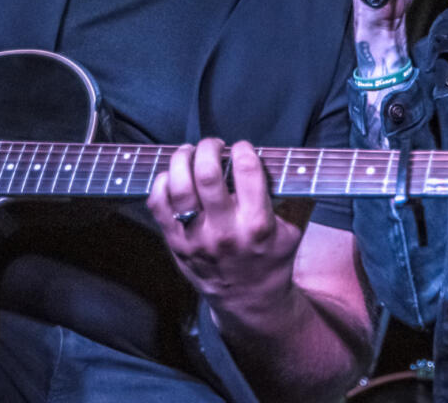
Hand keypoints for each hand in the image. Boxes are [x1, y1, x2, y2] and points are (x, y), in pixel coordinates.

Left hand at [148, 139, 301, 313]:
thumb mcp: (290, 231)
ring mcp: (197, 238)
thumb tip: (261, 162)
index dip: (243, 150)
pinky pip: (158, 206)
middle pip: (207, 175)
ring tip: (188, 152)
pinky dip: (161, 184)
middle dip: (208, 148)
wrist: (249, 301)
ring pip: (178, 187)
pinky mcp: (176, 244)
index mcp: (257, 225)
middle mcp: (225, 231)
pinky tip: (172, 176)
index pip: (247, 171)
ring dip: (181, 159)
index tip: (242, 148)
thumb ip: (279, 199)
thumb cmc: (270, 261)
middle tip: (213, 145)